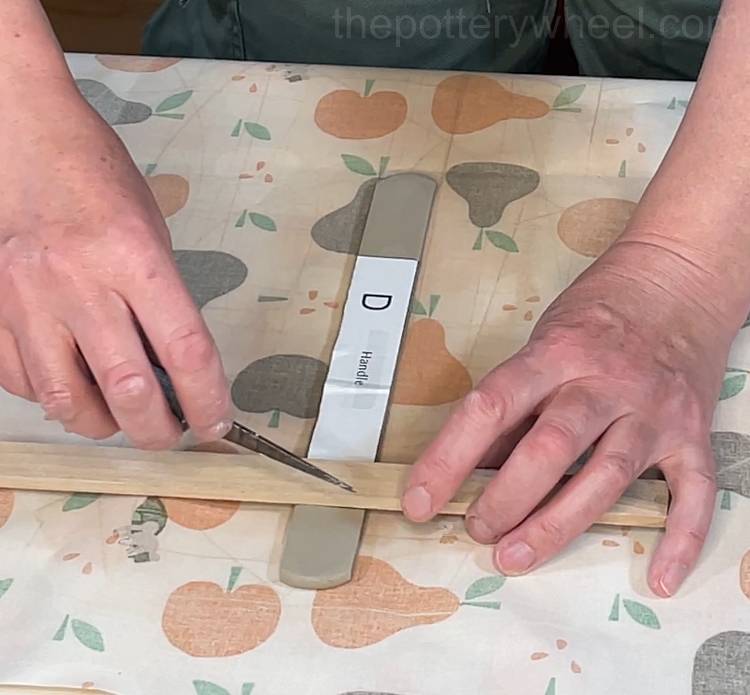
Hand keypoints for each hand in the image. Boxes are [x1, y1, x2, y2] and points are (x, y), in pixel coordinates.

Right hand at [0, 79, 230, 446]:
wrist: (25, 144)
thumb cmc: (100, 184)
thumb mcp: (152, 237)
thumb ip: (163, 304)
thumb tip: (173, 373)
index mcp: (134, 257)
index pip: (185, 350)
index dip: (208, 399)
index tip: (217, 421)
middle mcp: (79, 281)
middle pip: (128, 389)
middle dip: (157, 430)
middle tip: (170, 432)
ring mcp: (29, 299)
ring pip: (68, 400)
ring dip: (103, 424)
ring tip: (121, 418)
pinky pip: (23, 381)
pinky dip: (55, 397)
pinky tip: (74, 386)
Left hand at [402, 239, 735, 596]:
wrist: (678, 278)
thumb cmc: (600, 310)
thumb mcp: (544, 339)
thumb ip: (517, 400)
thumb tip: (475, 462)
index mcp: (557, 352)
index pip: (490, 407)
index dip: (448, 458)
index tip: (419, 500)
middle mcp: (606, 381)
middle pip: (549, 447)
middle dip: (505, 499)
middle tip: (476, 530)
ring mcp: (653, 409)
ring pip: (606, 477)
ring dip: (558, 525)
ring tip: (516, 555)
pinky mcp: (693, 432)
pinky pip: (693, 491)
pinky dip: (681, 539)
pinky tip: (660, 579)